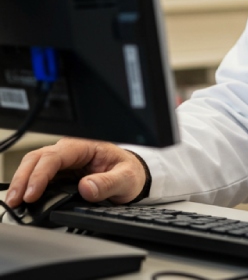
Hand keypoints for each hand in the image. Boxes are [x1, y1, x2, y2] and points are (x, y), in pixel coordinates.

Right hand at [5, 138, 146, 207]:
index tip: (32, 194)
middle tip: (15, 199)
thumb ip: (108, 183)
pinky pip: (38, 176)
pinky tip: (22, 199)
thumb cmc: (129, 172)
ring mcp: (63, 162)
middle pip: (38, 158)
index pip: (56, 156)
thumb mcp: (126, 178)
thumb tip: (86, 187)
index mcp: (86, 146)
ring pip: (34, 165)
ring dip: (21, 181)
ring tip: (14, 201)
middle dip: (23, 177)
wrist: (132, 175)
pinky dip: (27, 186)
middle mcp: (71, 151)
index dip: (41, 174)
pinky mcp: (59, 174)